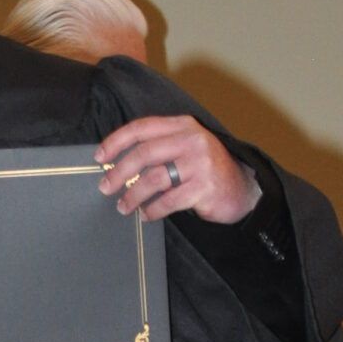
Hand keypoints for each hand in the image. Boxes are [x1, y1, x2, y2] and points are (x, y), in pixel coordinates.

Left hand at [98, 115, 261, 227]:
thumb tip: (118, 162)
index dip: (116, 141)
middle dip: (119, 172)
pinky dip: (152, 210)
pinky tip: (146, 215)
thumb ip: (160, 148)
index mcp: (183, 126)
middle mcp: (192, 140)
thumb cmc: (205, 171)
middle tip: (105, 187)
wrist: (243, 190)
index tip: (100, 158)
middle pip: (144, 153)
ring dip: (132, 195)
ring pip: (153, 179)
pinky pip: (168, 201)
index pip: (142, 128)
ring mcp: (199, 163)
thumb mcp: (186, 149)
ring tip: (123, 206)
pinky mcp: (204, 187)